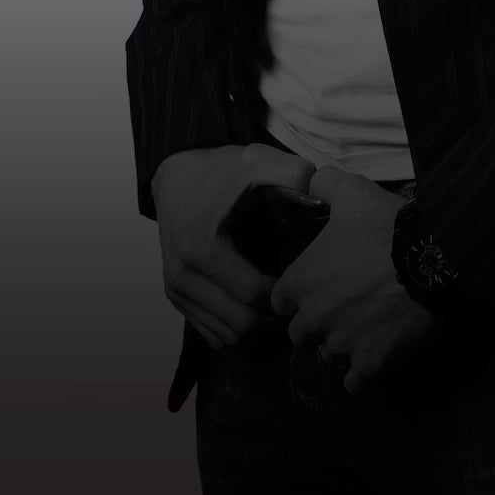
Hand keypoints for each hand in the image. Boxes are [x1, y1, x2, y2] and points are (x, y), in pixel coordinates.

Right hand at [152, 143, 315, 349]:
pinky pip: (212, 333)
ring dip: (255, 325)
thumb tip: (321, 191)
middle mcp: (182, 275)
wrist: (173, 177)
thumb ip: (292, 172)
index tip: (299, 275)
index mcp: (201, 247)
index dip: (282, 291)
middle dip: (271, 313)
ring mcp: (175, 290)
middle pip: (240, 322)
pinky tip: (253, 305)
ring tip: (276, 298)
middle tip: (292, 291)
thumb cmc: (217, 170)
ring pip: (226, 334)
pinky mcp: (174, 298)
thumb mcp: (255, 160)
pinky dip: (236, 326)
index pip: (251, 294)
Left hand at [268, 166, 438, 395]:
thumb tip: (311, 181)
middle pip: (301, 335)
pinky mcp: (371, 364)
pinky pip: (355, 384)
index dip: (295, 295)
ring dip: (339, 348)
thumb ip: (323, 185)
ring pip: (328, 358)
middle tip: (338, 310)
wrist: (429, 257)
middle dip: (315, 325)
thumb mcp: (350, 191)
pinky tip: (371, 360)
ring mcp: (342, 345)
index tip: (312, 288)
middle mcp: (313, 319)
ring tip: (359, 334)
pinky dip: (361, 376)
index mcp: (299, 282)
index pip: (279, 301)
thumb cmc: (383, 225)